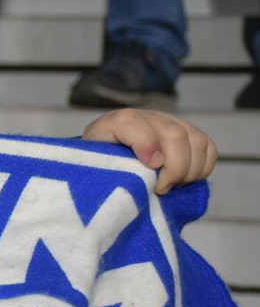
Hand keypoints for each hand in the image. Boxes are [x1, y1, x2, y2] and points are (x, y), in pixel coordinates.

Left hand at [82, 108, 216, 194]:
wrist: (113, 159)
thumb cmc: (104, 166)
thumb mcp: (97, 166)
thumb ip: (108, 168)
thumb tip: (141, 180)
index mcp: (116, 123)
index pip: (130, 122)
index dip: (146, 144)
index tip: (150, 167)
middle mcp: (147, 117)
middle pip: (174, 134)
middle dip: (173, 169)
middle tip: (160, 189)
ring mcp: (171, 123)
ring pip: (196, 142)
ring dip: (189, 171)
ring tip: (171, 185)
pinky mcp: (190, 134)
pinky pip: (209, 149)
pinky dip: (202, 169)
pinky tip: (185, 180)